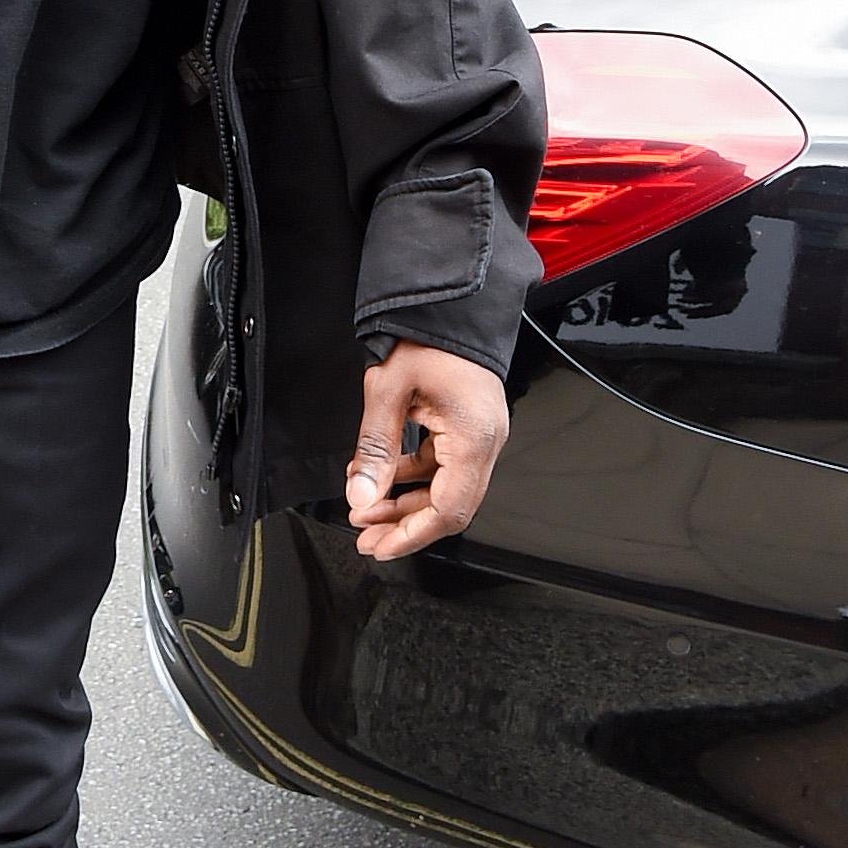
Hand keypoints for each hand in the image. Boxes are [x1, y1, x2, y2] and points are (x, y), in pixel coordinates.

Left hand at [346, 341, 507, 562]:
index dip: (412, 535)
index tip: (379, 547)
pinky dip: (411, 475)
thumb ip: (374, 448)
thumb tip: (360, 494)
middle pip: (449, 506)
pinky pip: (442, 464)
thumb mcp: (387, 391)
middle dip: (405, 525)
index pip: (448, 510)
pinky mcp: (468, 425)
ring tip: (365, 509)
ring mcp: (480, 434)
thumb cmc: (427, 335)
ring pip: (444, 487)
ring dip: (405, 502)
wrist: (451, 300)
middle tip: (366, 539)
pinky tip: (379, 475)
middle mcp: (486, 442)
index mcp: (474, 438)